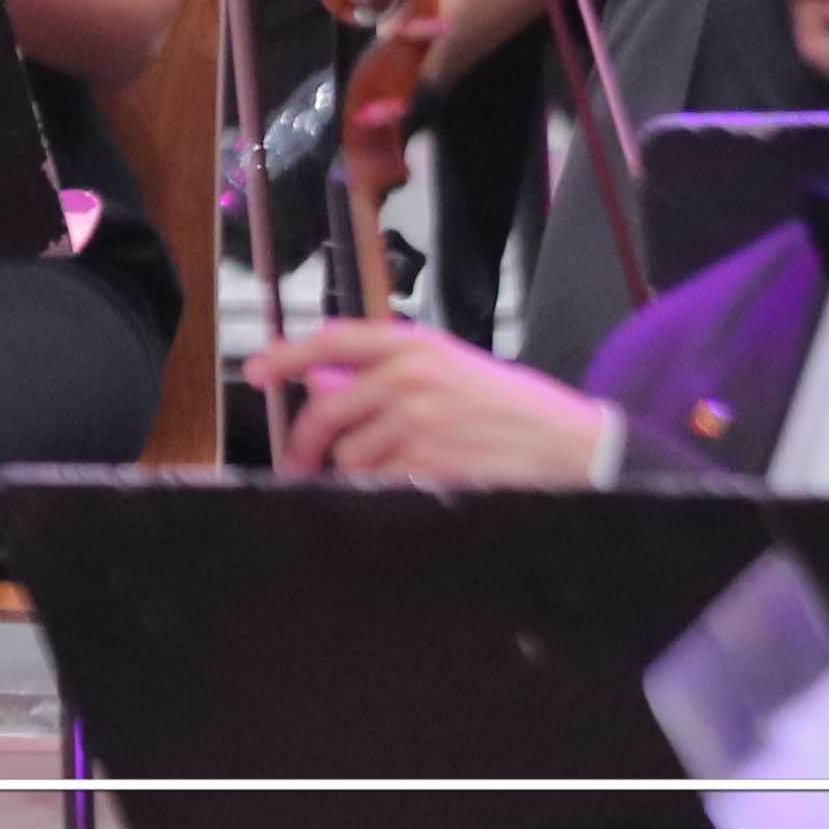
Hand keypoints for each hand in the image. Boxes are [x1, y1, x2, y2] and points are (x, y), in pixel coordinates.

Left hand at [246, 318, 615, 484]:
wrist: (569, 444)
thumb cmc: (511, 408)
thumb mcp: (449, 371)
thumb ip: (384, 374)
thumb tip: (321, 382)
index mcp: (417, 345)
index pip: (334, 340)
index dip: (287, 355)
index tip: (258, 371)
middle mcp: (411, 376)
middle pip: (326, 410)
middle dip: (306, 443)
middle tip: (300, 462)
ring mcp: (418, 422)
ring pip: (349, 455)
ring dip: (357, 470)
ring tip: (395, 467)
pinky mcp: (427, 463)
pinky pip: (377, 483)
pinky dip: (382, 488)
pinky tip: (411, 482)